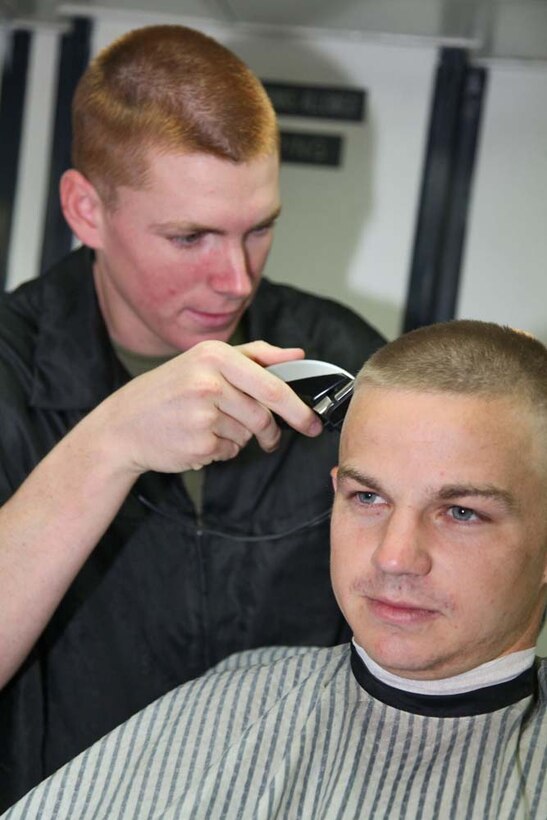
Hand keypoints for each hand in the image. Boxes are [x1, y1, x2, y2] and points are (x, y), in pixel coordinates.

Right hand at [97, 340, 322, 474]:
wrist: (122, 425)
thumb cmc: (167, 390)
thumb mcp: (205, 360)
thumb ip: (256, 355)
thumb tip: (298, 356)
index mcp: (214, 356)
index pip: (272, 386)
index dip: (298, 408)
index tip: (313, 422)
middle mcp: (208, 382)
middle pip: (263, 416)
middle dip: (271, 432)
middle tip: (271, 439)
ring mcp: (202, 415)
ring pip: (247, 434)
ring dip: (239, 437)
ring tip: (210, 426)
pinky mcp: (198, 444)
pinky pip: (229, 451)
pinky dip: (222, 449)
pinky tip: (198, 438)